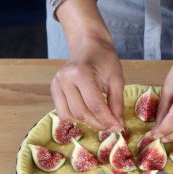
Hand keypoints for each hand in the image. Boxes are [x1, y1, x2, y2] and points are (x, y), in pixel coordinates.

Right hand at [50, 0, 124, 130]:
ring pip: (71, 115)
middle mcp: (65, 79)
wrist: (88, 46)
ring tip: (101, 120)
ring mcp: (56, 84)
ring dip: (87, 123)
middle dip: (98, 123)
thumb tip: (117, 125)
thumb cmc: (104, 59)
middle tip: (112, 126)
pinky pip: (63, 112)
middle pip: (82, 112)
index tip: (118, 127)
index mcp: (81, 73)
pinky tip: (88, 114)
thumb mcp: (117, 79)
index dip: (107, 119)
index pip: (95, 105)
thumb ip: (117, 102)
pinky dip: (76, 118)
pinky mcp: (53, 89)